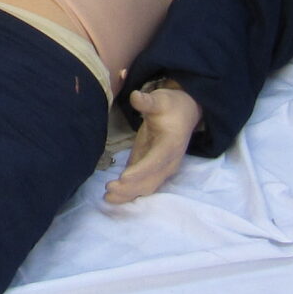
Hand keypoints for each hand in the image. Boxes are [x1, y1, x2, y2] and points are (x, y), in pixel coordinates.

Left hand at [106, 79, 201, 202]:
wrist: (184, 114)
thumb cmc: (170, 106)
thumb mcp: (160, 100)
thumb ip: (147, 102)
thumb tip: (135, 96)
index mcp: (171, 145)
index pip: (155, 161)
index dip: (140, 171)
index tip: (123, 177)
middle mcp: (169, 162)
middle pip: (150, 180)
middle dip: (130, 187)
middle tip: (109, 189)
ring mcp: (163, 169)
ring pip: (147, 187)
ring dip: (129, 194)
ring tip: (108, 197)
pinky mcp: (154, 170)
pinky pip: (144, 186)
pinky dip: (130, 193)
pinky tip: (114, 197)